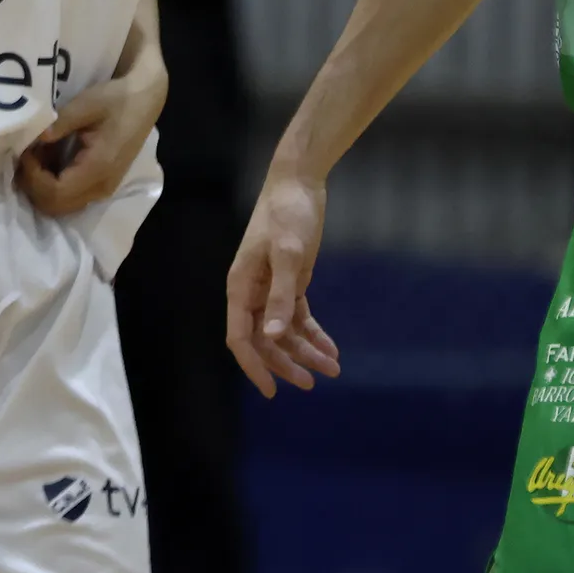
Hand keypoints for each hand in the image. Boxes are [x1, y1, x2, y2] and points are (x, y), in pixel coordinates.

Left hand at [18, 45, 167, 216]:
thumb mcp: (86, 105)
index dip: (33, 178)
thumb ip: (58, 124)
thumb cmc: (117, 100)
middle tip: (25, 158)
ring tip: (36, 158)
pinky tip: (49, 161)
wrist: (144, 100)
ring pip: (61, 206)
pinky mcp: (102, 184)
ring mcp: (103, 189)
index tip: (25, 152)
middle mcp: (101, 186)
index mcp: (99, 168)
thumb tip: (31, 140)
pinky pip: (70, 197)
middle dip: (32, 186)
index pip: (55, 192)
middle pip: (55, 207)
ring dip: (41, 188)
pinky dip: (52, 186)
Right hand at [225, 172, 341, 397]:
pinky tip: (330, 347)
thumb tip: (273, 336)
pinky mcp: (291, 281)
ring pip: (284, 331)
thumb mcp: (288, 253)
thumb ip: (281, 295)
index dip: (254, 366)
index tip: (273, 390)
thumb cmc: (288, 213)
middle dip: (287, 363)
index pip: (241, 337)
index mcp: (241, 287)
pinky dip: (313, 332)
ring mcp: (272, 288)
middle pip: (265, 340)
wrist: (299, 182)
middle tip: (313, 383)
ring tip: (332, 368)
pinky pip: (298, 315)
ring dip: (306, 350)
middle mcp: (253, 292)